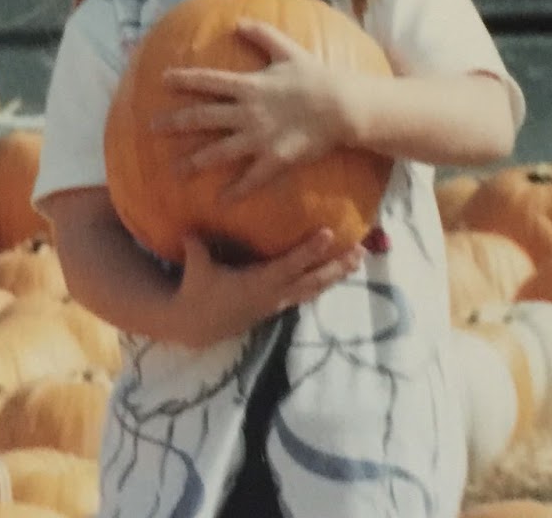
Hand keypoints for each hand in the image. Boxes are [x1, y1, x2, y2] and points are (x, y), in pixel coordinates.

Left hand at [155, 18, 360, 200]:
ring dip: (194, 162)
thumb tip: (239, 20)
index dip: (184, 80)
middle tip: (151, 127)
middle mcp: (248, 112)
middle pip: (203, 118)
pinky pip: (250, 179)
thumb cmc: (316, 77)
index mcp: (249, 86)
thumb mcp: (288, 50)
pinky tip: (220, 201)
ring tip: (173, 172)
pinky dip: (235, 192)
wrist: (342, 106)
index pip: (208, 81)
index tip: (161, 80)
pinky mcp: (274, 159)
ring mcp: (259, 138)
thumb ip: (263, 35)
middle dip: (175, 122)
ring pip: (218, 152)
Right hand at [166, 227, 363, 346]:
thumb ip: (197, 246)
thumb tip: (191, 226)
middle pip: (312, 281)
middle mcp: (273, 295)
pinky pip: (307, 293)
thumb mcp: (197, 268)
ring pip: (314, 289)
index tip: (329, 234)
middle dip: (337, 266)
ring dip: (336, 275)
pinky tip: (337, 272)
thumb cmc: (198, 293)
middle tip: (360, 250)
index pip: (289, 266)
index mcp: (257, 284)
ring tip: (357, 260)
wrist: (197, 326)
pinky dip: (324, 282)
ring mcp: (278, 303)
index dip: (309, 251)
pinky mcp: (277, 306)